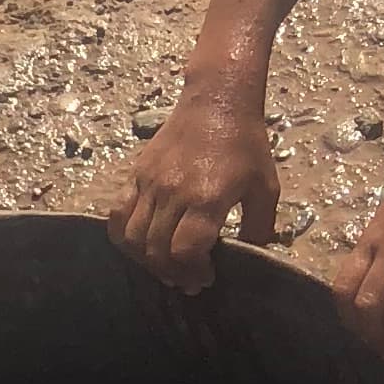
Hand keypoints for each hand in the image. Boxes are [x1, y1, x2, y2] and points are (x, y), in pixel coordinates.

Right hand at [109, 80, 279, 292]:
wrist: (216, 102)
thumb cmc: (245, 145)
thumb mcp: (266, 188)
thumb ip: (260, 228)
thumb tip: (250, 258)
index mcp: (207, 198)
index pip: (185, 251)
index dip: (192, 272)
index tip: (206, 277)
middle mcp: (173, 192)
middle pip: (157, 250)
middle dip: (172, 274)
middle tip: (188, 280)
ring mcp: (150, 183)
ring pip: (132, 237)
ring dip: (146, 261)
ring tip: (165, 266)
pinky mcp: (136, 174)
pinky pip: (116, 214)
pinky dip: (122, 238)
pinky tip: (140, 246)